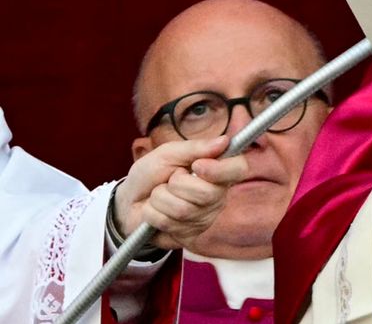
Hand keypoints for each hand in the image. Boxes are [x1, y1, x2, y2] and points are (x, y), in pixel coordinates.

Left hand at [114, 136, 249, 249]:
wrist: (128, 202)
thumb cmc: (150, 174)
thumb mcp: (167, 153)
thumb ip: (195, 148)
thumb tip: (224, 141)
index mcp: (217, 171)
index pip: (239, 169)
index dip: (221, 169)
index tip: (198, 166)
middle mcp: (217, 196)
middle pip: (207, 193)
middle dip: (177, 184)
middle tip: (169, 181)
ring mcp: (205, 217)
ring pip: (184, 209)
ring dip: (160, 199)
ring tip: (159, 196)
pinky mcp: (189, 235)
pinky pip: (169, 223)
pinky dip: (153, 214)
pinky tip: (156, 211)